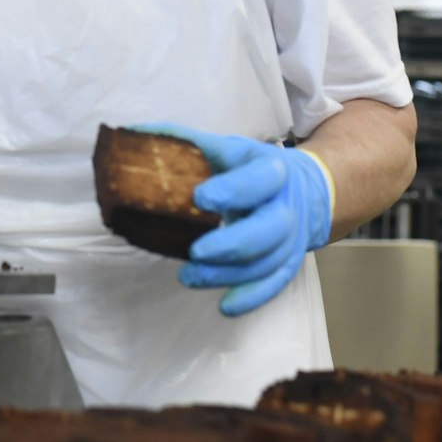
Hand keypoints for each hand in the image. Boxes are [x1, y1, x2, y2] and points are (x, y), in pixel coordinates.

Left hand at [132, 124, 334, 316]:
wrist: (305, 188)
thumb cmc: (251, 168)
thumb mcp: (227, 148)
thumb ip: (187, 142)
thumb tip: (135, 135)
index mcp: (270, 170)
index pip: (258, 180)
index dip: (232, 190)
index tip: (200, 198)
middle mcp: (286, 205)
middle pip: (269, 229)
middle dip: (232, 244)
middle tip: (196, 251)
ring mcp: (291, 237)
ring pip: (267, 261)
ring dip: (229, 274)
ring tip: (189, 277)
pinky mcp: (288, 261)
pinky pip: (275, 283)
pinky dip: (251, 297)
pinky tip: (225, 306)